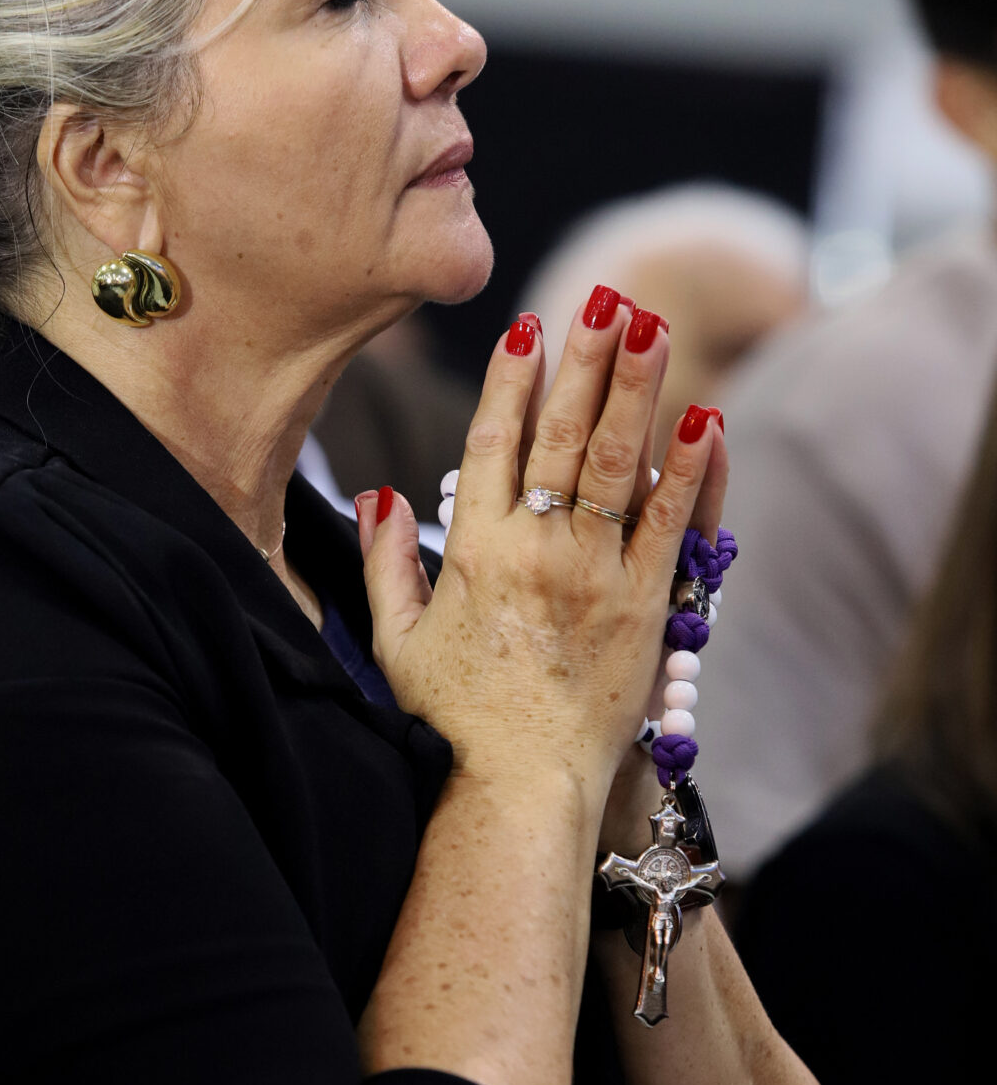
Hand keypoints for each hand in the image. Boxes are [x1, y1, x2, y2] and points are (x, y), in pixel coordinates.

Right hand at [355, 296, 726, 791]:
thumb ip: (386, 563)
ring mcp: (595, 574)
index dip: (511, 381)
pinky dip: (690, 472)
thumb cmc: (451, 723)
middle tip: (607, 296)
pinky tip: (705, 420)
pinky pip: (671, 525)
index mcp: (473, 550)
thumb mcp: (397, 642)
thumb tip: (380, 494)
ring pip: (620, 463)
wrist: (517, 788)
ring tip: (653, 327)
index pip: (493, 443)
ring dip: (637, 389)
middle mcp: (536, 550)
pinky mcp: (646, 608)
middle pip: (564, 434)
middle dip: (587, 358)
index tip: (529, 329)